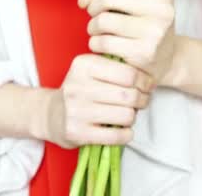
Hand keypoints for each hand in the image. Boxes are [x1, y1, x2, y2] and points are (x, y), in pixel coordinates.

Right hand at [36, 54, 152, 148]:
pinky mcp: (77, 132)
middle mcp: (78, 86)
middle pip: (129, 95)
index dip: (144, 81)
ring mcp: (76, 110)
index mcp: (84, 65)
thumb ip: (116, 68)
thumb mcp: (92, 70)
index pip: (128, 73)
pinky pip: (116, 136)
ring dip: (133, 117)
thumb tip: (149, 78)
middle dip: (142, 99)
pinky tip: (124, 130)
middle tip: (142, 101)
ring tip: (129, 114)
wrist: (51, 114)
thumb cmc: (80, 90)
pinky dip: (127, 134)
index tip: (147, 85)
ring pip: (126, 115)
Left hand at [78, 0, 176, 84]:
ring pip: (103, 21)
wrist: (165, 59)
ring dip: (92, 26)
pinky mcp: (144, 53)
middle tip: (94, 12)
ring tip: (98, 30)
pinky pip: (103, 42)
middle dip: (93, 4)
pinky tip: (102, 45)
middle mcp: (163, 10)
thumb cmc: (143, 23)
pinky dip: (95, 43)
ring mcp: (155, 32)